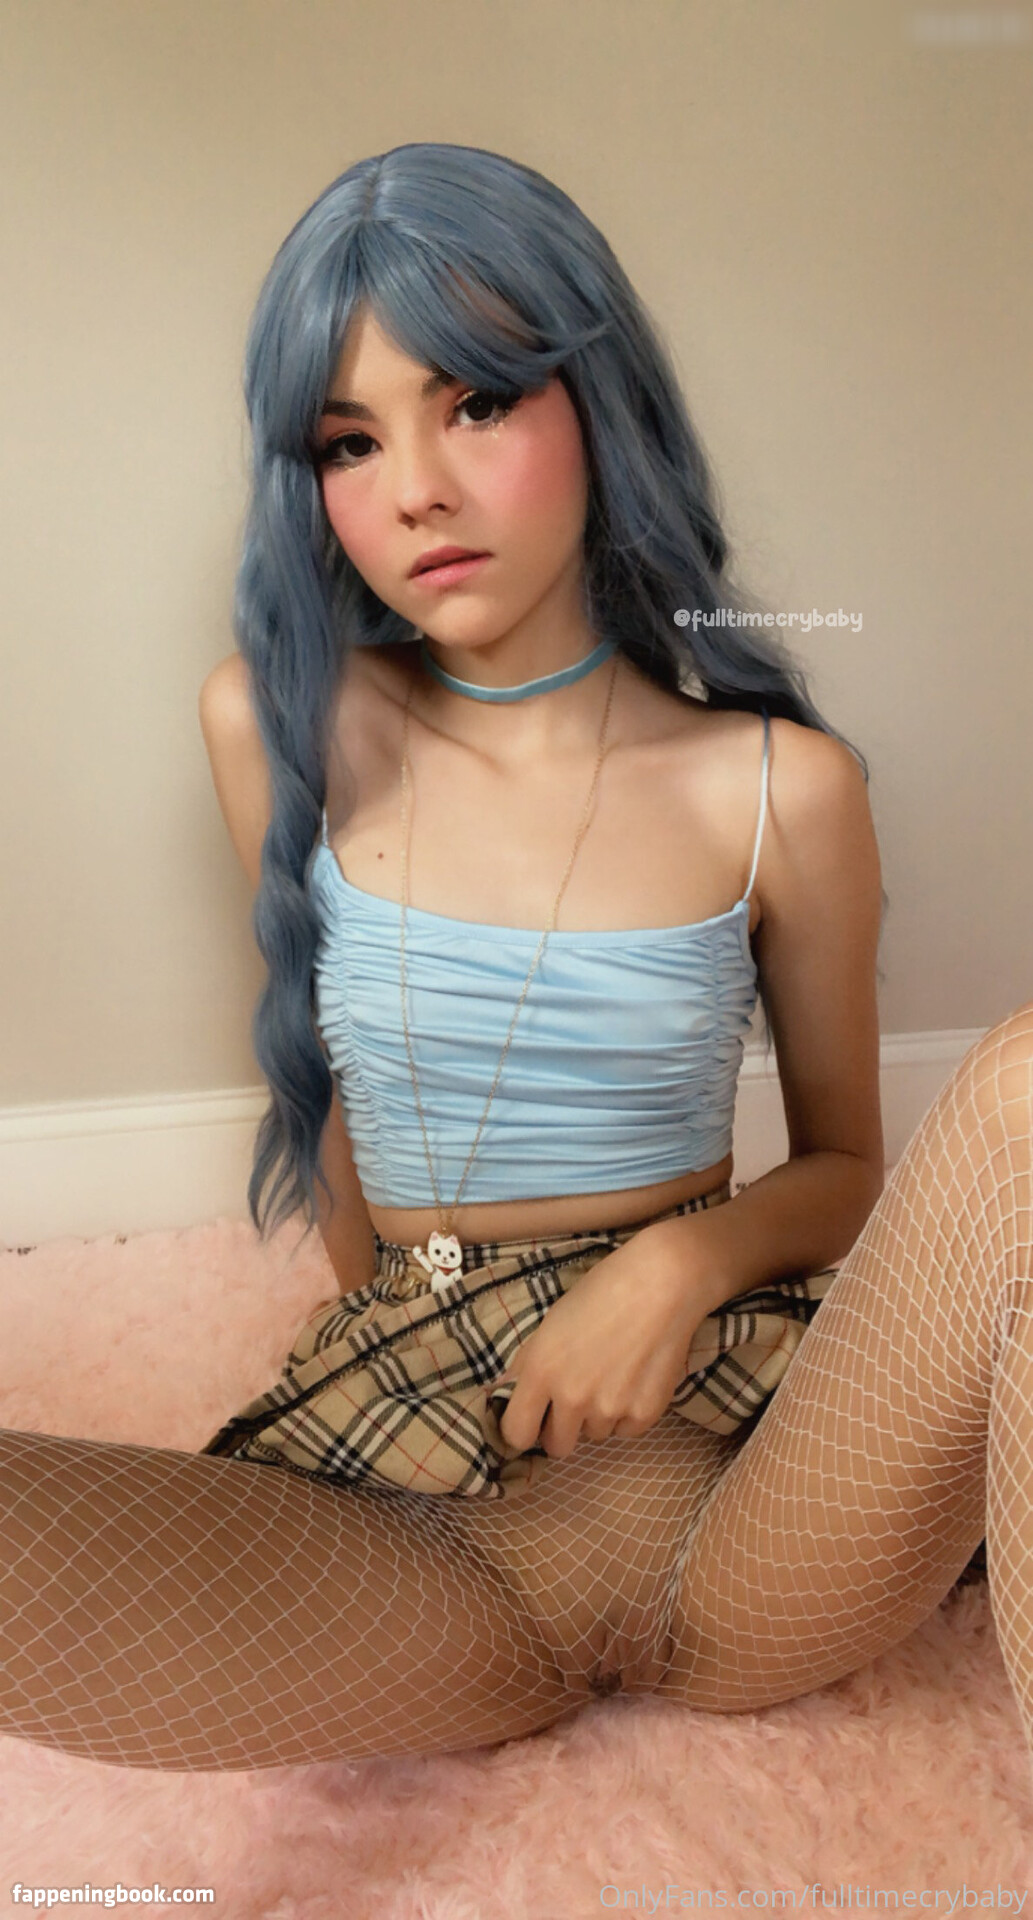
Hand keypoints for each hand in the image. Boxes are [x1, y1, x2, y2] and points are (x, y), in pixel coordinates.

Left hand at [495, 1224, 725, 1461]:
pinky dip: (627, 1413)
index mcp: (541, 1372)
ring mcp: (610, 1410)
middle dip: (561, 1428)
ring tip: (613, 1374)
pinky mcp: (644, 1415)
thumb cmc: (602, 1293)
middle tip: (577, 1397)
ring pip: (594, 1435)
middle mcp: (572, 1397)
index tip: (532, 1420)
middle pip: (557, 1446)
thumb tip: (504, 1393)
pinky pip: (625, 1430)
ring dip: (597, 1416)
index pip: (517, 1434)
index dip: (523, 1429)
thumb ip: (527, 1365)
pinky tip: (635, 1378)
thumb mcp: (552, 1322)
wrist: (662, 1284)